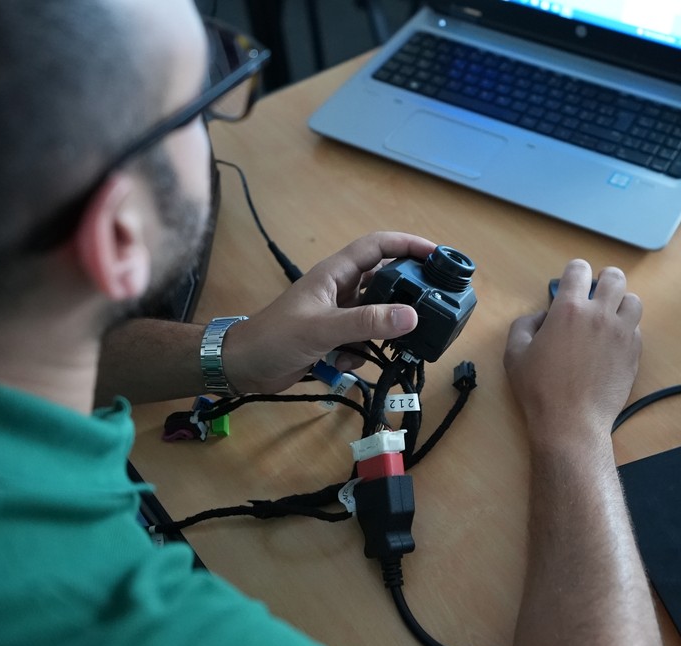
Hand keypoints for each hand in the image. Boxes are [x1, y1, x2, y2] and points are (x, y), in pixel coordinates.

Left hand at [224, 232, 435, 393]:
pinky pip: (363, 342)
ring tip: (386, 348)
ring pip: (377, 317)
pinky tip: (342, 363)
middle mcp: (341, 290)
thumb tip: (412, 316)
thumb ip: (367, 322)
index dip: (408, 244)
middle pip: (385, 282)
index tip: (438, 255)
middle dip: (404, 297)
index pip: (379, 246)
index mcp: (336, 273)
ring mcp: (338, 315)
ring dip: (380, 335)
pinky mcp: (335, 338)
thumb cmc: (275, 337)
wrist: (242, 367)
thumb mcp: (323, 328)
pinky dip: (359, 355)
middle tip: (429, 309)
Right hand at [504, 259, 642, 437]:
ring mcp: (621, 334)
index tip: (572, 280)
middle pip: (615, 278)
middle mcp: (599, 315)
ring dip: (621, 303)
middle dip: (604, 279)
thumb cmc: (539, 389)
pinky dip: (627, 329)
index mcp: (568, 310)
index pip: (578, 270)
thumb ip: (524, 325)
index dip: (574, 271)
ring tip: (609, 315)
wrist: (571, 422)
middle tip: (596, 291)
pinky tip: (613, 342)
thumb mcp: (514, 353)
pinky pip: (637, 329)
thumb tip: (541, 317)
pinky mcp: (634, 353)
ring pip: (633, 301)